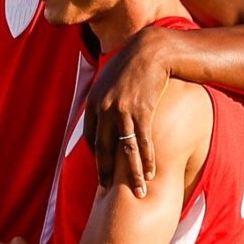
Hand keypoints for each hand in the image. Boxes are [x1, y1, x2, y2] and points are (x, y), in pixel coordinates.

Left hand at [85, 26, 169, 196]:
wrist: (151, 51)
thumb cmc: (132, 66)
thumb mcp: (110, 80)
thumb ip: (104, 99)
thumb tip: (102, 114)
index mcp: (93, 102)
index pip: (91, 137)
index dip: (97, 156)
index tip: (103, 169)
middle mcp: (104, 108)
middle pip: (103, 149)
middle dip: (107, 173)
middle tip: (110, 191)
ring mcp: (122, 110)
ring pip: (125, 150)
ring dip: (132, 174)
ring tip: (138, 192)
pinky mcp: (142, 110)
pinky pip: (143, 141)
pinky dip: (147, 159)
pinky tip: (151, 172)